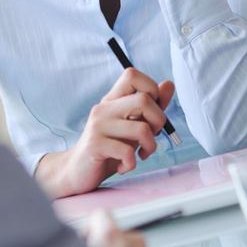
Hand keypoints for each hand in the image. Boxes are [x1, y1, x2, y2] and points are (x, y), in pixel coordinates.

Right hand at [35, 67, 174, 197]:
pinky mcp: (95, 145)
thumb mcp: (132, 126)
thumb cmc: (109, 148)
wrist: (77, 172)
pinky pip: (127, 152)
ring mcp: (98, 126)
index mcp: (112, 100)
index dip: (151, 89)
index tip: (151, 112)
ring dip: (150, 147)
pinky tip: (124, 166)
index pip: (132, 75)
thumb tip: (169, 84)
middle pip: (144, 99)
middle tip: (151, 137)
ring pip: (142, 128)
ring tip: (140, 155)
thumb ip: (151, 107)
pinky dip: (132, 164)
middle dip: (159, 121)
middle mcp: (104, 108)